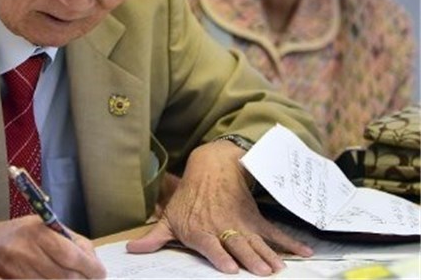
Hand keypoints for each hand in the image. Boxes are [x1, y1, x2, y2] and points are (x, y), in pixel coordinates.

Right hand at [0, 216, 105, 278]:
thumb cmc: (19, 234)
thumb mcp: (43, 226)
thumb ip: (68, 240)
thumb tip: (93, 260)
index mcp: (38, 231)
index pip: (71, 254)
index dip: (90, 267)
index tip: (100, 273)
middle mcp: (27, 251)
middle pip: (66, 276)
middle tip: (89, 279)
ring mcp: (18, 270)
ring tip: (72, 279)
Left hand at [126, 141, 312, 275]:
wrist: (211, 168)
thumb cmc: (188, 198)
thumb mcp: (169, 217)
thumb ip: (154, 237)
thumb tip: (132, 251)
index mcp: (201, 231)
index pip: (211, 246)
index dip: (221, 256)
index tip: (230, 268)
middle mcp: (222, 229)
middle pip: (238, 246)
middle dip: (251, 260)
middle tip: (262, 273)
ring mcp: (241, 224)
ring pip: (257, 242)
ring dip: (269, 256)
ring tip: (278, 269)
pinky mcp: (255, 220)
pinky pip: (275, 233)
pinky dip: (291, 243)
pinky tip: (305, 252)